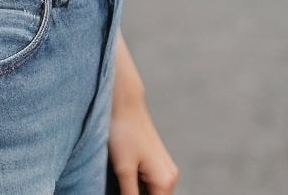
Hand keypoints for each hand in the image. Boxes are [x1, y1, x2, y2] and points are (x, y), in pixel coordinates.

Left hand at [108, 36, 178, 194]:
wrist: (124, 100)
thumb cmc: (123, 132)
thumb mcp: (124, 169)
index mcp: (165, 182)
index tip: (120, 191)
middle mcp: (170, 177)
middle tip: (117, 186)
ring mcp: (163, 168)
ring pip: (149, 193)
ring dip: (134, 193)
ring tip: (118, 180)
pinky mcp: (154, 161)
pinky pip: (147, 184)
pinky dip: (135, 186)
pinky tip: (120, 177)